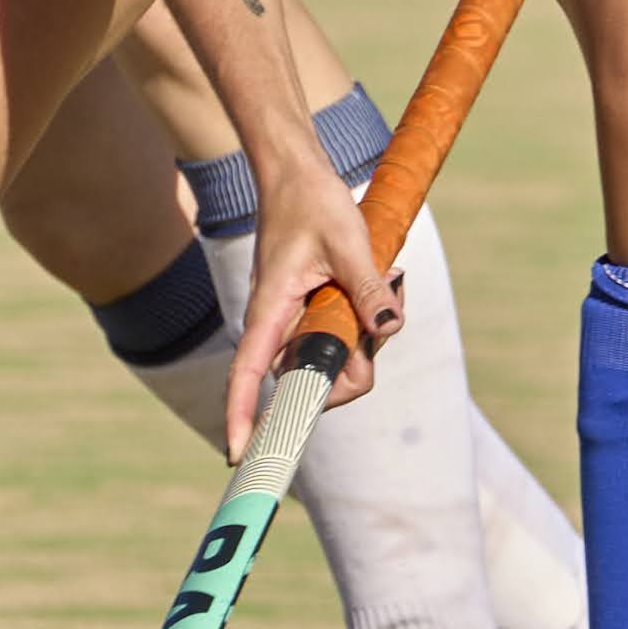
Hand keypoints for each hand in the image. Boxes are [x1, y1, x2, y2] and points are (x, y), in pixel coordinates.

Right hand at [219, 154, 400, 456]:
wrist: (297, 174)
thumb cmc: (313, 203)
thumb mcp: (348, 241)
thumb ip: (367, 287)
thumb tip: (388, 328)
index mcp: (269, 312)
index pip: (246, 375)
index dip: (242, 416)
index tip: (239, 453)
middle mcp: (276, 327)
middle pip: (313, 382)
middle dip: (356, 367)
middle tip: (382, 314)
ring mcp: (293, 324)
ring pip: (333, 361)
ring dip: (366, 339)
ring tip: (383, 284)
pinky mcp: (310, 316)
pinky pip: (341, 340)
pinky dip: (365, 324)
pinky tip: (378, 283)